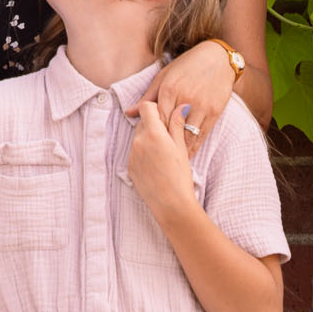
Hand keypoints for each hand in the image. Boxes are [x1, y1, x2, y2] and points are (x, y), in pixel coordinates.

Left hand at [126, 101, 195, 221]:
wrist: (171, 205)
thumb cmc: (180, 176)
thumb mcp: (182, 148)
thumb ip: (177, 125)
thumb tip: (181, 106)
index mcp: (153, 133)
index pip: (146, 107)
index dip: (155, 108)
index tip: (164, 115)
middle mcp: (139, 141)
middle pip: (143, 122)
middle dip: (154, 124)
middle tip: (168, 135)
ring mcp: (132, 154)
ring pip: (139, 137)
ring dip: (148, 138)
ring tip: (164, 153)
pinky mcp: (130, 167)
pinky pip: (136, 151)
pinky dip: (144, 152)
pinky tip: (157, 163)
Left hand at [139, 41, 235, 152]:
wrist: (218, 59)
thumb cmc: (186, 66)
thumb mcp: (164, 77)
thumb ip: (147, 97)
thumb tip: (129, 112)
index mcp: (169, 89)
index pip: (156, 119)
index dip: (152, 134)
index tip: (147, 146)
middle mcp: (185, 98)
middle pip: (171, 129)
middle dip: (164, 145)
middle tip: (157, 159)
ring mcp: (201, 106)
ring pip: (187, 135)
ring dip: (179, 150)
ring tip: (171, 161)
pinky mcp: (215, 112)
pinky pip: (202, 134)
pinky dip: (194, 147)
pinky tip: (188, 154)